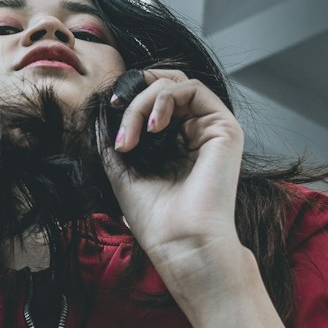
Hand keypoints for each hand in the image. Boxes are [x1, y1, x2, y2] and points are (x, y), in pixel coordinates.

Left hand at [100, 68, 246, 292]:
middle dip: (135, 97)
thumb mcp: (122, 170)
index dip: (131, 96)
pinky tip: (153, 126)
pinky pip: (193, 88)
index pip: (154, 102)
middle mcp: (194, 134)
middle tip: (116, 114)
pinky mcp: (224, 128)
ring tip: (133, 134)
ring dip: (145, 101)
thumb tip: (102, 114)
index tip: (109, 109)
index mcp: (174, 144)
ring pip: (174, 85)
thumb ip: (116, 138)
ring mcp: (210, 129)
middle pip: (163, 87)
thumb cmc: (155, 218)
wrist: (181, 242)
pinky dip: (165, 98)